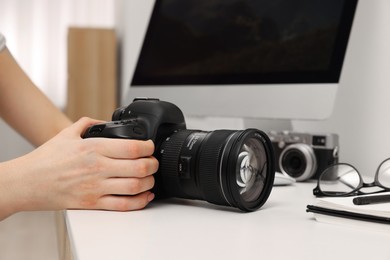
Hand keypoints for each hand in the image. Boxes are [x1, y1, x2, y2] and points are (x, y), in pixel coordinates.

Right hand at [0, 117, 158, 219]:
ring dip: (149, 182)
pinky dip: (139, 202)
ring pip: (134, 187)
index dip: (149, 147)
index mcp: (94, 148)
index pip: (132, 147)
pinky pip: (123, 205)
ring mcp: (96, 187)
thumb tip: (104, 122)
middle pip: (139, 167)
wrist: (28, 182)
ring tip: (150, 178)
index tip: (150, 147)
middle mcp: (97, 168)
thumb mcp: (67, 133)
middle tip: (154, 162)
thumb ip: (88, 124)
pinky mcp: (92, 203)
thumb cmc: (47, 159)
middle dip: (153, 165)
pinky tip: (144, 196)